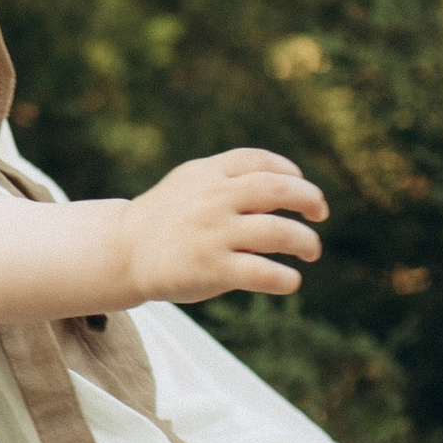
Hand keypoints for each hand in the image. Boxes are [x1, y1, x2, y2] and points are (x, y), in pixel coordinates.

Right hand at [113, 148, 326, 303]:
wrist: (122, 251)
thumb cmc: (165, 219)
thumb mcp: (190, 183)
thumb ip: (229, 176)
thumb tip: (287, 182)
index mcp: (208, 174)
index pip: (260, 161)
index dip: (290, 171)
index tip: (301, 186)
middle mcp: (213, 199)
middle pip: (279, 191)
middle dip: (310, 200)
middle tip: (320, 213)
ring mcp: (213, 234)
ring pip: (279, 233)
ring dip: (306, 242)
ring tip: (311, 251)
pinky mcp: (212, 268)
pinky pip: (262, 273)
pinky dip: (285, 278)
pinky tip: (290, 281)